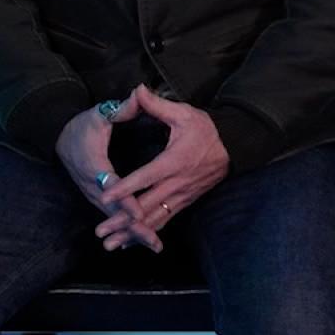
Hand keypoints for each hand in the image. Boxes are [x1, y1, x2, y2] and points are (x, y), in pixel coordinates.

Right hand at [56, 94, 161, 252]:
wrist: (58, 137)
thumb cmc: (82, 125)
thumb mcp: (98, 114)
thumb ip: (120, 108)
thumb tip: (138, 94)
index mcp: (93, 164)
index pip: (111, 186)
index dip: (125, 200)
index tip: (139, 212)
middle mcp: (92, 185)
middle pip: (114, 210)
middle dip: (133, 226)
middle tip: (152, 240)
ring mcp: (94, 194)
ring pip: (114, 218)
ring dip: (133, 232)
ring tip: (153, 245)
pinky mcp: (98, 199)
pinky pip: (114, 218)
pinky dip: (127, 230)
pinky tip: (143, 241)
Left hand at [97, 85, 229, 247]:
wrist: (233, 146)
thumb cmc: (206, 129)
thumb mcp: (183, 113)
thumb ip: (157, 105)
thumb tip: (137, 89)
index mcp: (174, 161)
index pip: (146, 176)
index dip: (125, 186)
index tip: (106, 196)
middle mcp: (177, 183)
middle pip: (146, 205)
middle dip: (122, 220)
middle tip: (100, 232)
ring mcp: (182, 195)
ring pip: (154, 219)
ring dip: (132, 233)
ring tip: (111, 245)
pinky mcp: (185, 201)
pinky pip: (165, 220)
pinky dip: (147, 233)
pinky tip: (132, 242)